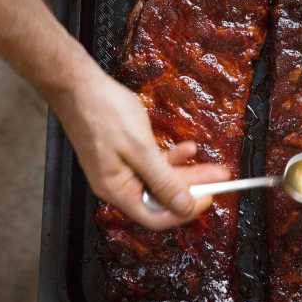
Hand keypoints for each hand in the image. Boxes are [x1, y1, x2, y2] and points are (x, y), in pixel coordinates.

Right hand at [49, 57, 229, 230]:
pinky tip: (187, 147)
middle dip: (194, 186)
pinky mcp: (127, 155)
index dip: (184, 211)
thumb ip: (164, 180)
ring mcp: (123, 169)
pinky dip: (172, 156)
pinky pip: (154, 163)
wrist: (79, 85)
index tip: (208, 198)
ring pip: (162, 178)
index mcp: (118, 190)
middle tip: (221, 177)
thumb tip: (184, 207)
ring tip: (213, 164)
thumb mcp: (140, 149)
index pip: (156, 216)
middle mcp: (120, 185)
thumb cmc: (105, 113)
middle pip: (163, 196)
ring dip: (188, 170)